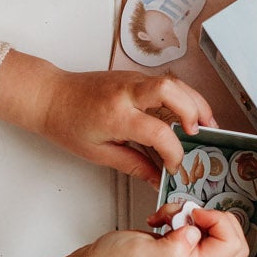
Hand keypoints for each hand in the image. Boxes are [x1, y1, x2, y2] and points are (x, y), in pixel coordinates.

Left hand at [0, 51, 213, 185]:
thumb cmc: (67, 123)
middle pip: (171, 91)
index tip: (175, 166)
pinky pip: (165, 82)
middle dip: (193, 111)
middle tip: (201, 133)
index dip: (173, 152)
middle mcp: (126, 93)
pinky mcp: (133, 77)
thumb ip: (133, 165)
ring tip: (206, 123)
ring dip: (194, 100)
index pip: (158, 132)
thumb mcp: (98, 153)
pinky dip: (181, 96)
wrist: (50, 97)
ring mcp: (131, 80)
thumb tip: (157, 179)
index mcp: (116, 116)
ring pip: (173, 82)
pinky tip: (187, 113)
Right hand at [20, 208, 247, 256]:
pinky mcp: (180, 251)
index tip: (192, 214)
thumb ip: (172, 247)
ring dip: (194, 215)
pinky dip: (182, 218)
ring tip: (169, 218)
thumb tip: (195, 233)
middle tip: (186, 214)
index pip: (232, 244)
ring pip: (215, 232)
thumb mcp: (139, 255)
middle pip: (233, 240)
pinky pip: (196, 230)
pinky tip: (163, 221)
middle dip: (212, 217)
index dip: (217, 221)